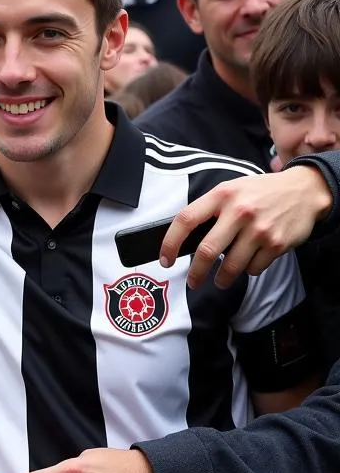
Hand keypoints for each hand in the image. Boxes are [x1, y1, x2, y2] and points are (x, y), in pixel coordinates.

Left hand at [159, 165, 332, 290]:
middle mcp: (240, 211)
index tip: (166, 260)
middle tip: (192, 282)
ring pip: (230, 266)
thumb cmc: (261, 192)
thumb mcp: (232, 190)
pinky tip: (251, 260)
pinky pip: (254, 268)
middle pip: (206, 251)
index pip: (186, 220)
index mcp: (222, 195)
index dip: (170, 243)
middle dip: (195, 273)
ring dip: (222, 278)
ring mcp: (259, 229)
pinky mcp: (276, 244)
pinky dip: (249, 270)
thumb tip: (183, 241)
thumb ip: (209, 210)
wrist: (306, 189)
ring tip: (220, 280)